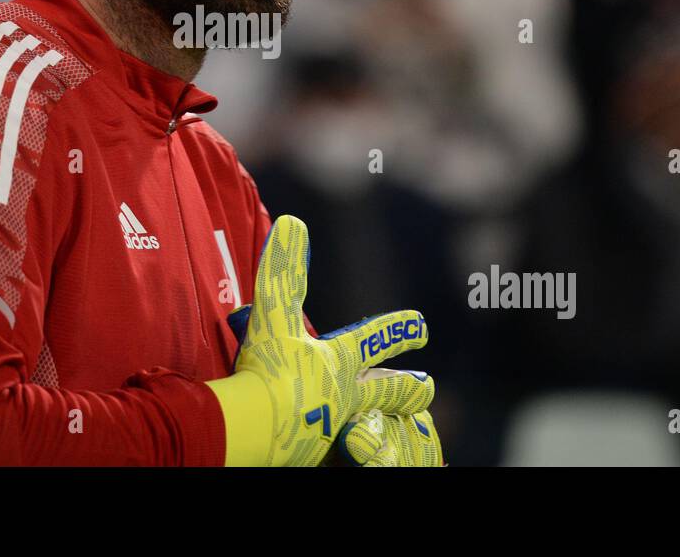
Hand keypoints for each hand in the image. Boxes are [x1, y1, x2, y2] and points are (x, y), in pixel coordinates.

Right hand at [206, 214, 433, 465]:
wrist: (252, 434)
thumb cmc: (268, 374)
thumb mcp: (273, 319)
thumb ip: (283, 273)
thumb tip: (294, 223)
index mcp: (339, 363)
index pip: (375, 340)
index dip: (398, 330)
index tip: (421, 325)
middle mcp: (346, 398)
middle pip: (389, 394)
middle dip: (409, 389)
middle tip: (427, 387)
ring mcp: (334, 430)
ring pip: (376, 427)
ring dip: (389, 422)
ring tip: (402, 424)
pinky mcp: (317, 457)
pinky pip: (343, 452)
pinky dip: (349, 449)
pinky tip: (342, 447)